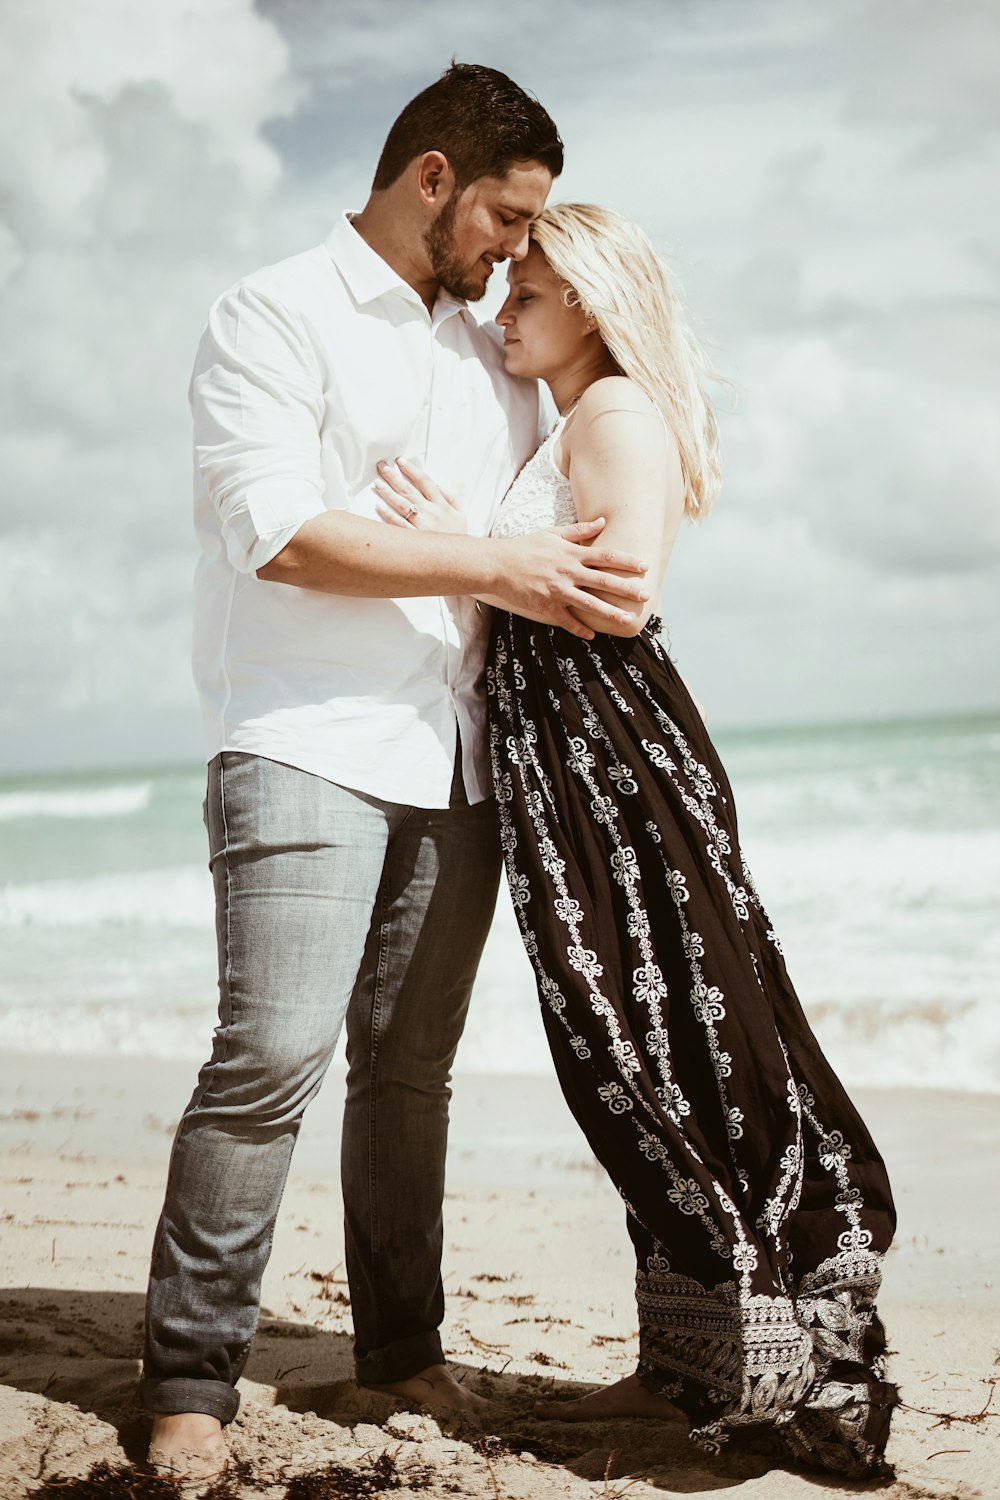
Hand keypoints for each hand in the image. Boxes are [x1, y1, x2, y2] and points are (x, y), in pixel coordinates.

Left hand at [374, 457, 467, 534]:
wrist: (461, 560)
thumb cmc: (458, 537)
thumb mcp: (461, 514)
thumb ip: (451, 497)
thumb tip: (438, 484)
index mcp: (442, 504)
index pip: (425, 481)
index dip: (412, 469)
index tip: (400, 461)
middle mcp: (431, 513)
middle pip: (409, 490)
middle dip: (394, 477)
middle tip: (382, 466)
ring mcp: (422, 526)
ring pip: (402, 505)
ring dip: (388, 493)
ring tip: (377, 483)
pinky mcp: (415, 539)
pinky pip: (399, 525)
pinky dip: (388, 515)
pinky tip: (379, 507)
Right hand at [489, 519, 648, 638]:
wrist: (497, 565)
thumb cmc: (525, 547)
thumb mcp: (552, 534)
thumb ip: (578, 530)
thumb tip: (602, 521)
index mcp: (571, 553)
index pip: (605, 556)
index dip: (627, 561)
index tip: (644, 566)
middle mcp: (568, 572)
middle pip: (604, 581)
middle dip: (627, 589)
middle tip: (646, 595)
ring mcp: (557, 591)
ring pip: (590, 604)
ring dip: (611, 613)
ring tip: (628, 621)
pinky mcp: (546, 606)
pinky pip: (567, 620)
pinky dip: (580, 629)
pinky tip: (593, 635)